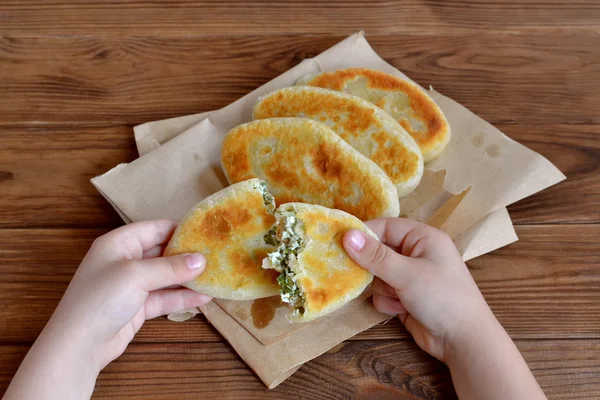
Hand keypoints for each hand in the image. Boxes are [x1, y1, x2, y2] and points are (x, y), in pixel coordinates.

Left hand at [5, 220, 211, 399]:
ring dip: (188, 278)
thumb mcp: (137, 275)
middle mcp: (126, 260)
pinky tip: (204, 297)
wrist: (79, 344)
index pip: (155, 228)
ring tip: (216, 276)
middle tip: (217, 255)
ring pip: (166, 277)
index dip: (181, 229)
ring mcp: (132, 285)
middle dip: (188, 255)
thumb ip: (171, 267)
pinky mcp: (138, 306)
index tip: (207, 233)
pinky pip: (165, 297)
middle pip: (163, 252)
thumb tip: (202, 260)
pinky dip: (183, 297)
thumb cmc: (101, 299)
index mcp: (120, 243)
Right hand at [343, 218, 492, 361]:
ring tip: (398, 297)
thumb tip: (347, 235)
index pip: (386, 226)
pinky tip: (401, 310)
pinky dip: (388, 302)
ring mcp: (411, 276)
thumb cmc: (442, 297)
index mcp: (423, 238)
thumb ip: (375, 256)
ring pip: (378, 275)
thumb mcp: (406, 273)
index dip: (364, 234)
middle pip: (379, 251)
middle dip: (373, 267)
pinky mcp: (406, 297)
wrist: (463, 341)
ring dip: (383, 287)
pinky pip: (383, 293)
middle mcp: (417, 253)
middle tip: (364, 275)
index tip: (340, 243)